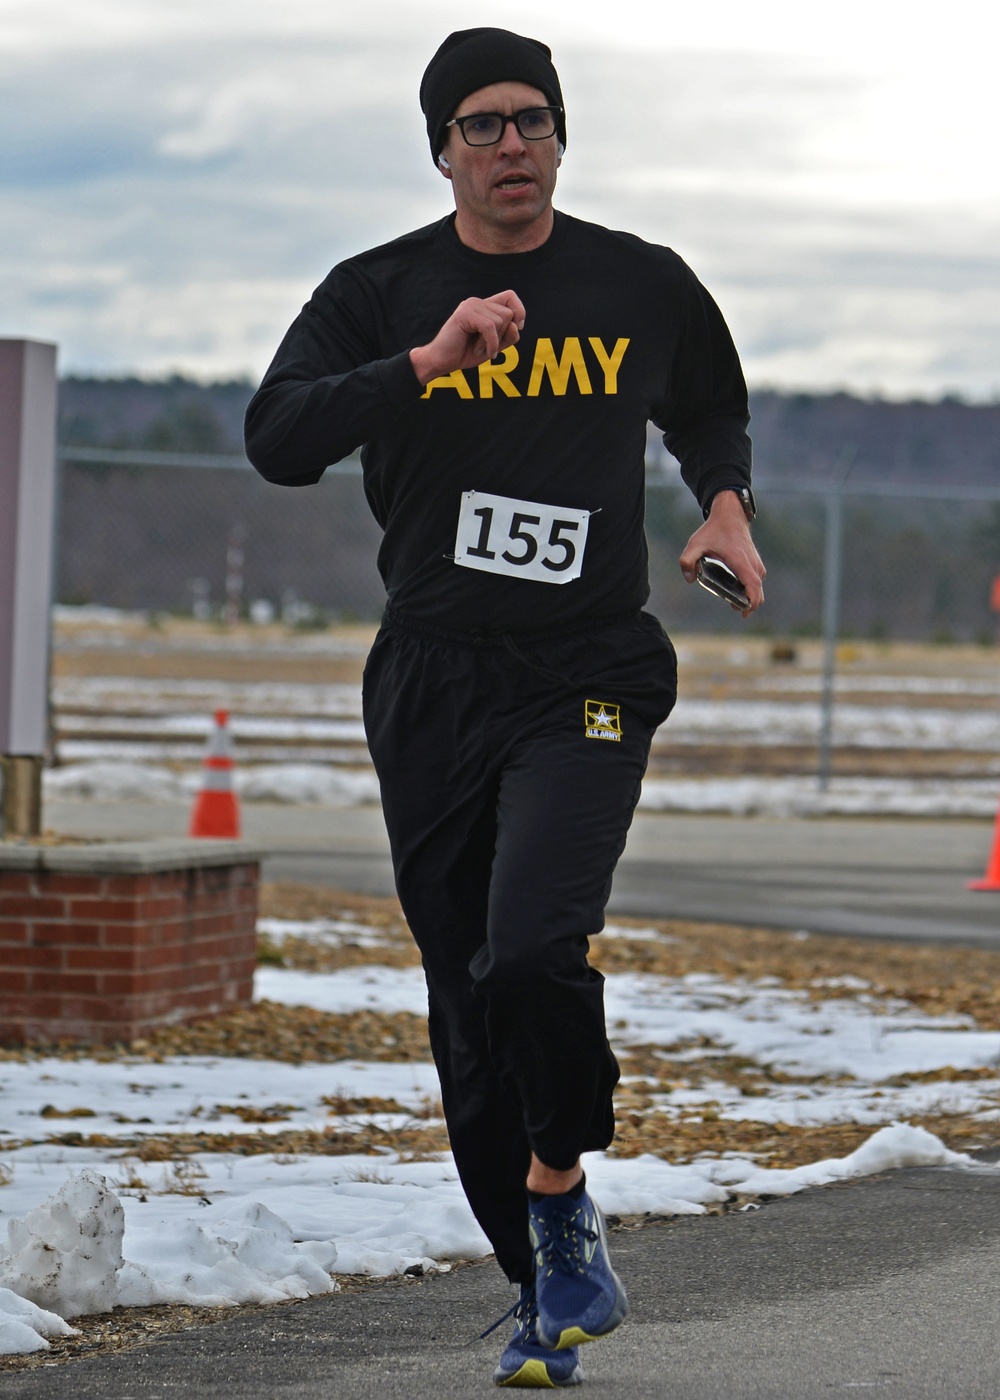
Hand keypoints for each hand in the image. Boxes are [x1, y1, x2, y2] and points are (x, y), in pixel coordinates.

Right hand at [409, 291, 525, 384]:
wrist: (441, 361)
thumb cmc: (465, 353)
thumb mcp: (495, 346)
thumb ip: (509, 336)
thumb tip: (517, 325)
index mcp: (484, 306)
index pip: (510, 296)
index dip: (519, 311)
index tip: (517, 328)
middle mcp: (477, 302)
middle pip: (508, 313)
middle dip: (502, 335)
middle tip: (486, 346)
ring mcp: (470, 306)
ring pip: (501, 320)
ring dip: (493, 341)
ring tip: (478, 347)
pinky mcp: (465, 313)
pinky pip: (490, 327)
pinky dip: (490, 343)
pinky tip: (479, 351)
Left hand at [679, 490, 765, 616]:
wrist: (730, 515)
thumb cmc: (713, 530)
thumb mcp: (695, 543)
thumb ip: (687, 561)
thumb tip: (690, 580)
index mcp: (740, 561)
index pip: (753, 585)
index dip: (751, 601)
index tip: (745, 611)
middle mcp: (752, 563)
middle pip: (758, 591)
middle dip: (749, 603)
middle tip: (736, 609)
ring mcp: (756, 563)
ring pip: (758, 586)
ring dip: (749, 596)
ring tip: (734, 601)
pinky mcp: (755, 562)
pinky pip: (756, 580)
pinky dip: (750, 588)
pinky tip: (736, 590)